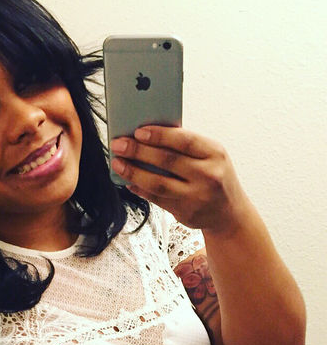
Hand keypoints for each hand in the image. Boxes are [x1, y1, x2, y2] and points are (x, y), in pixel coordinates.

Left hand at [109, 126, 249, 234]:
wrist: (228, 213)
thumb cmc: (214, 177)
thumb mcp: (210, 157)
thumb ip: (187, 147)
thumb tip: (149, 134)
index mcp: (215, 153)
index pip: (184, 141)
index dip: (159, 135)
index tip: (138, 131)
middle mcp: (207, 174)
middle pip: (166, 161)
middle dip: (138, 151)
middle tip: (118, 145)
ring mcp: (195, 196)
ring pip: (157, 183)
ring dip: (133, 172)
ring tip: (117, 163)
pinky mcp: (183, 212)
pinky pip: (155, 198)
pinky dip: (139, 189)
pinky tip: (127, 181)